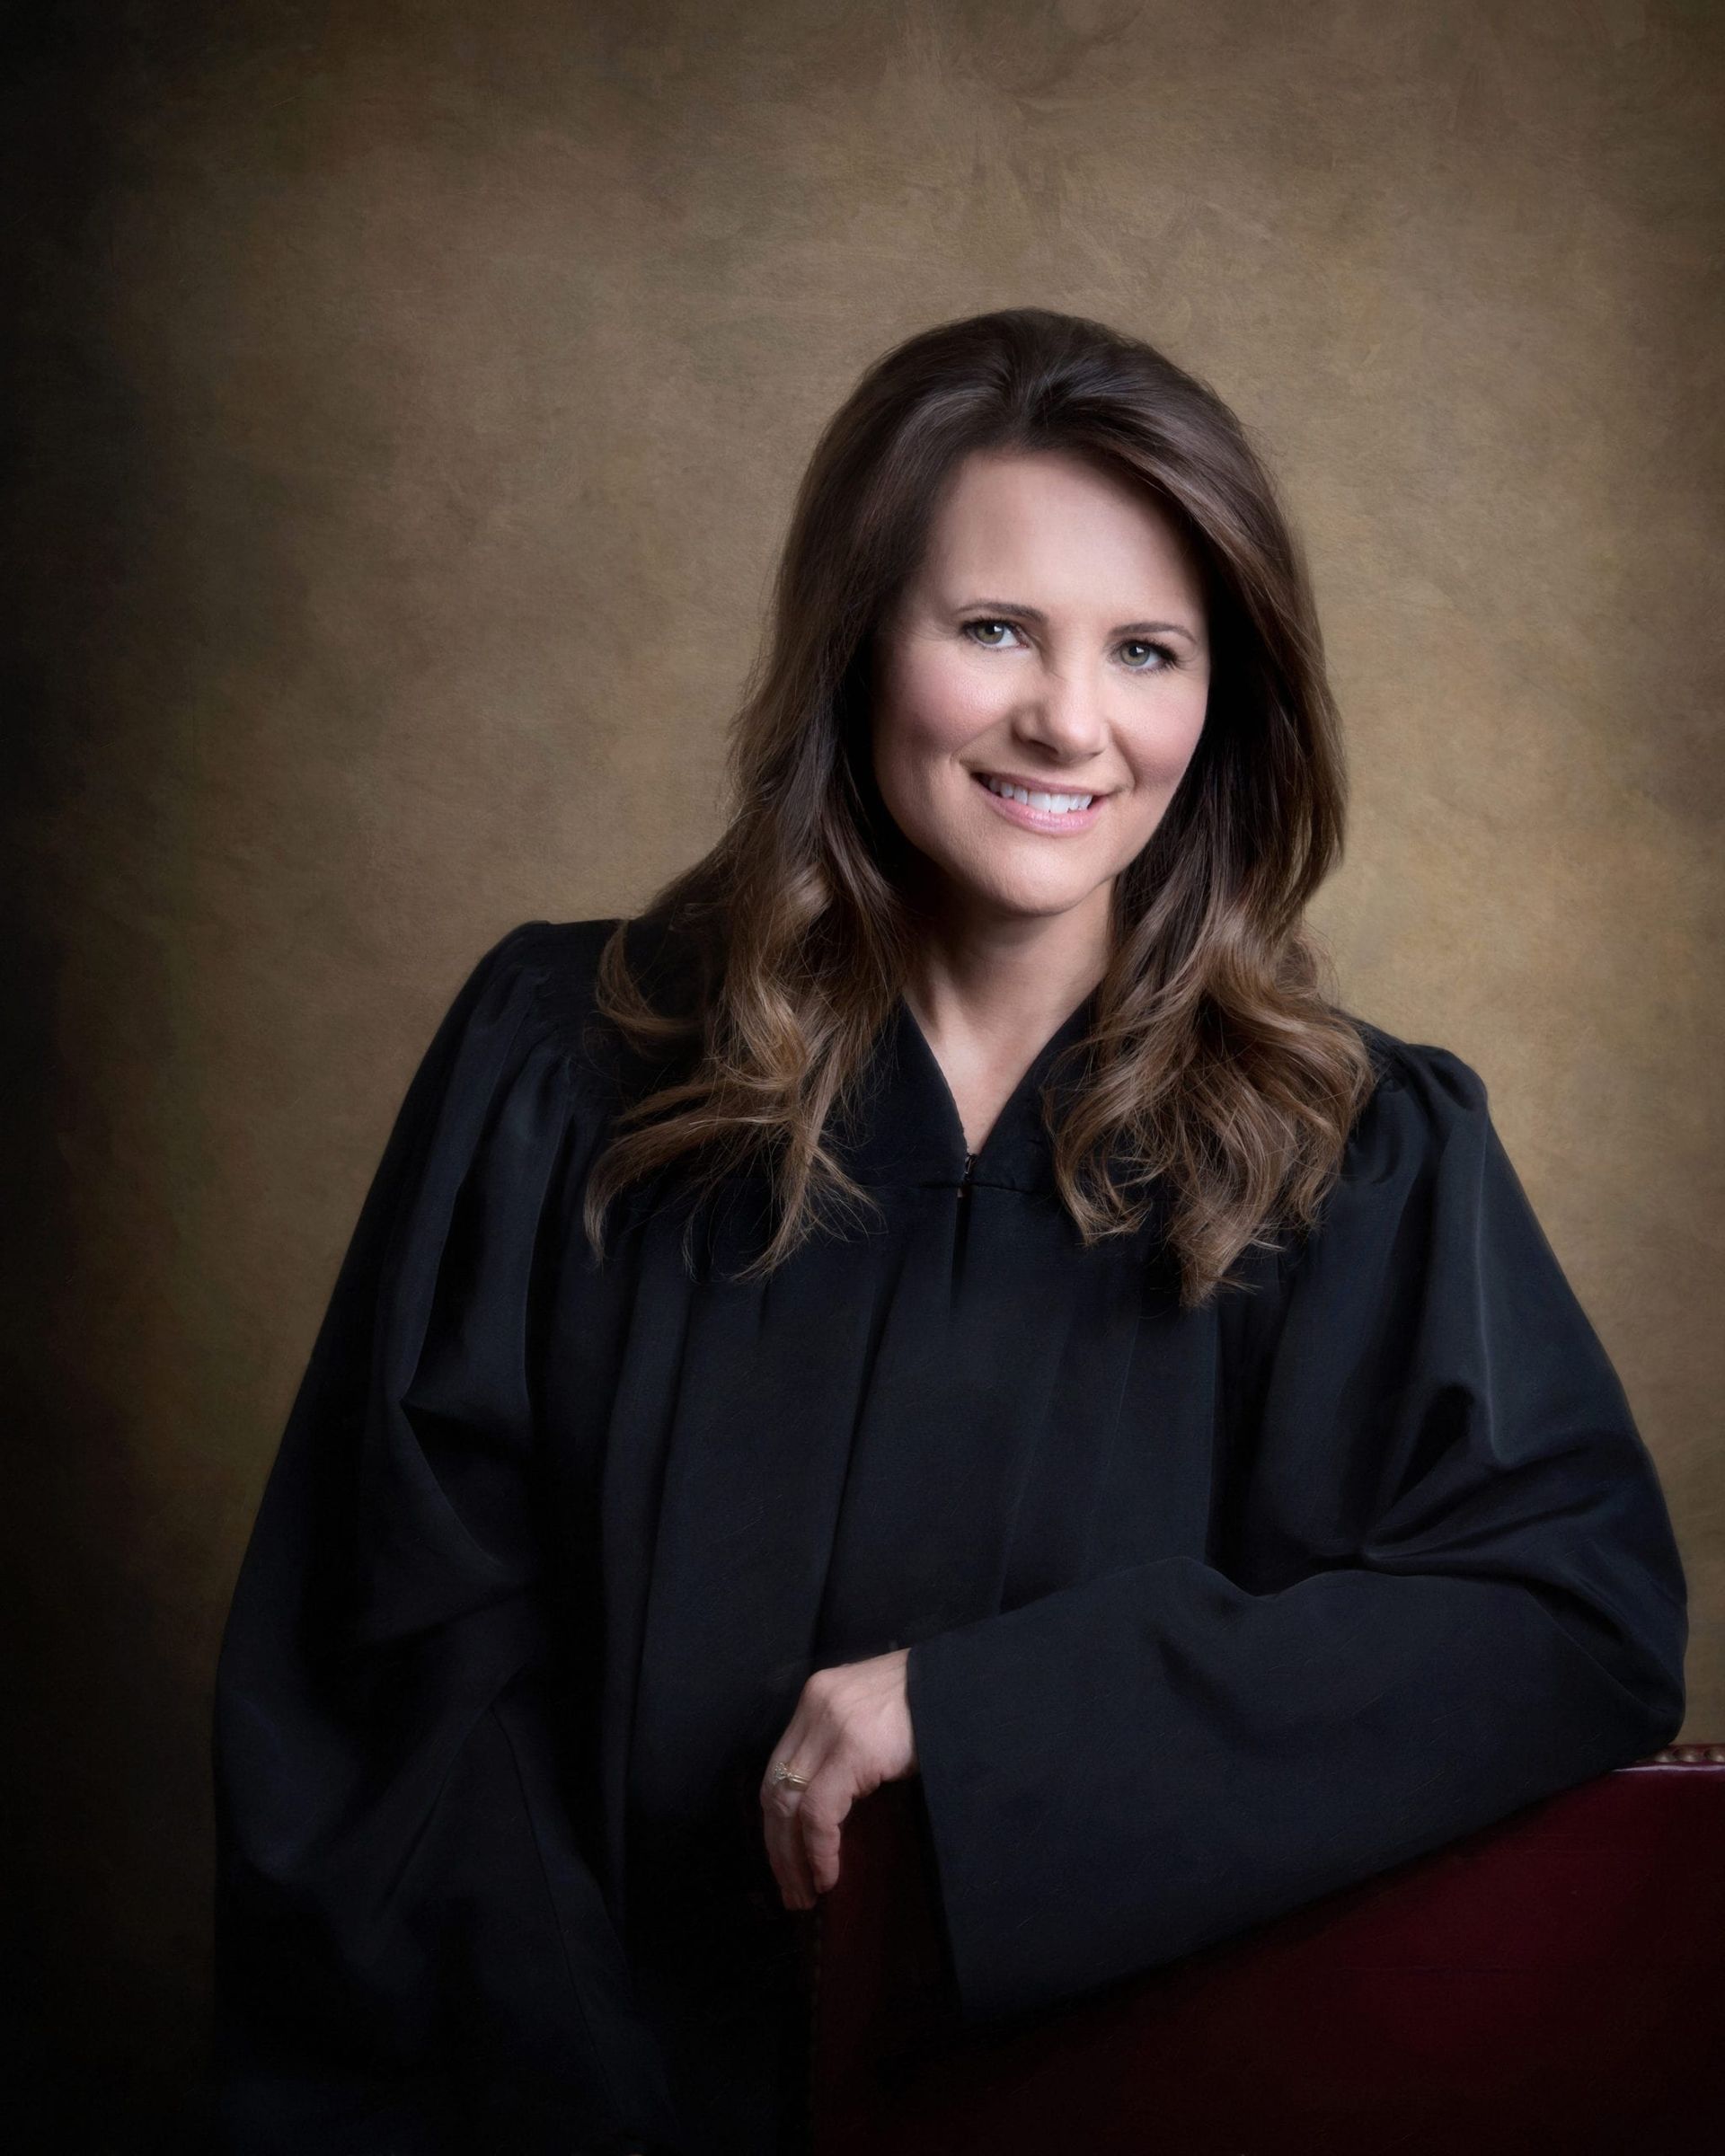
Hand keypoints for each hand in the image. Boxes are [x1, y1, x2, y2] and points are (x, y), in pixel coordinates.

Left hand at [759, 1647, 917, 1910]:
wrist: (969, 1683)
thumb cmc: (932, 1706)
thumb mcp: (874, 1718)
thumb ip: (844, 1748)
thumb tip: (827, 1814)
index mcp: (816, 1698)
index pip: (777, 1770)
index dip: (775, 1824)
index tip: (785, 1865)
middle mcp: (815, 1706)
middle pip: (774, 1789)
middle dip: (778, 1848)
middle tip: (792, 1893)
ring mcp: (832, 1725)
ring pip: (789, 1805)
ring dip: (793, 1859)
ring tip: (806, 1895)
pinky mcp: (854, 1747)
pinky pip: (820, 1811)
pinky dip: (819, 1850)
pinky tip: (829, 1876)